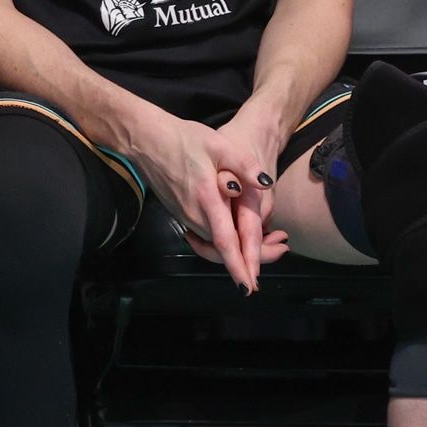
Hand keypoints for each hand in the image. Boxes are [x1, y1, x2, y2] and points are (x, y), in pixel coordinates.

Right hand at [125, 111, 272, 292]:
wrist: (144, 140)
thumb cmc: (181, 139)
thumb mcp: (217, 145)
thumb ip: (244, 165)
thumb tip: (266, 184)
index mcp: (206, 198)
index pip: (225, 242)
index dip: (238, 265)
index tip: (248, 287)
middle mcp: (194, 214)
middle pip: (224, 249)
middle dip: (251, 257)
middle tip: (281, 247)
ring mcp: (184, 216)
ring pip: (214, 243)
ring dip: (238, 248)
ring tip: (267, 239)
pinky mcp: (179, 213)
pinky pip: (204, 234)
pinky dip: (223, 238)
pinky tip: (235, 228)